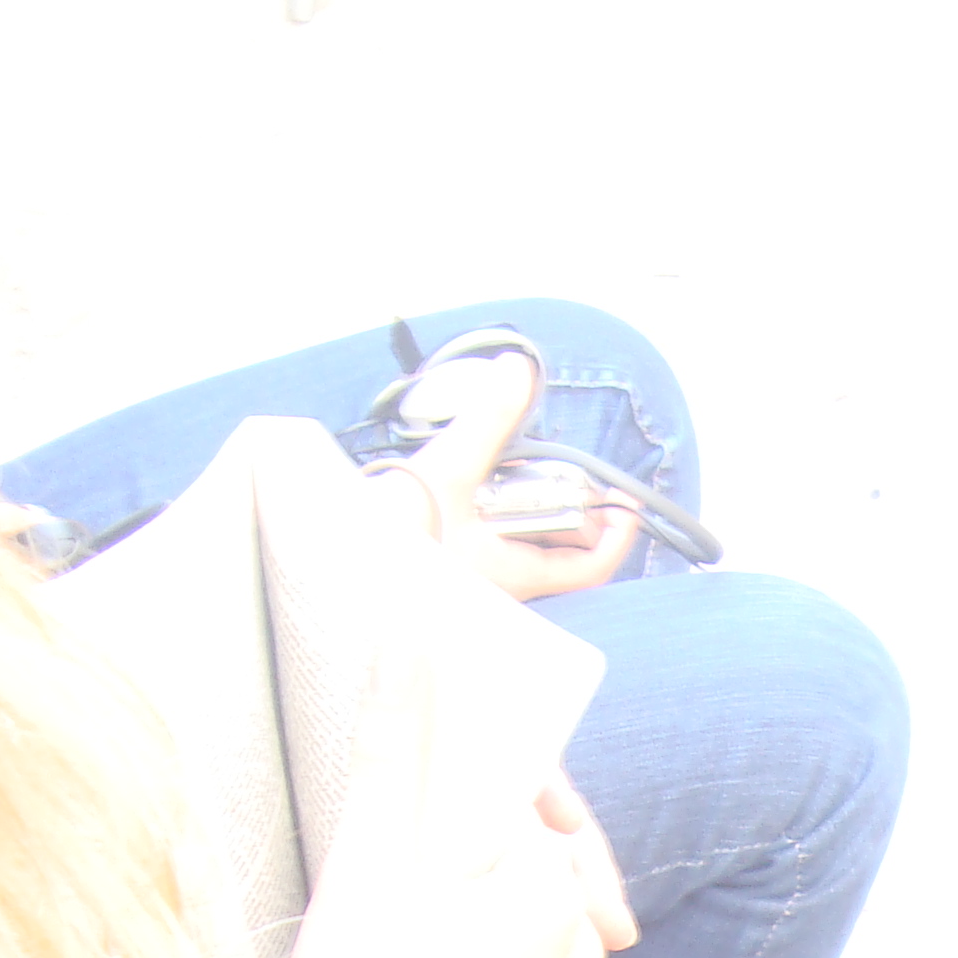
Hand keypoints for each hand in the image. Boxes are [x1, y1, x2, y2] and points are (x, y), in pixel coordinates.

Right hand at [269, 707, 637, 957]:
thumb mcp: (368, 859)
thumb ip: (396, 737)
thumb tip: (409, 629)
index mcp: (551, 885)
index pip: (518, 774)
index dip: (456, 741)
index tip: (403, 742)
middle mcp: (576, 934)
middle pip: (520, 828)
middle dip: (455, 811)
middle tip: (387, 846)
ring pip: (509, 880)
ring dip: (455, 864)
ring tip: (389, 897)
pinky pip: (510, 934)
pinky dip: (465, 914)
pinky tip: (416, 934)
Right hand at [368, 346, 643, 598]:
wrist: (330, 570)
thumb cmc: (389, 541)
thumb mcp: (445, 470)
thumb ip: (487, 419)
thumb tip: (517, 370)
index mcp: (515, 574)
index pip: (591, 567)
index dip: (619, 534)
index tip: (627, 499)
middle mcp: (503, 587)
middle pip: (561, 551)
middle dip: (564, 508)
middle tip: (557, 470)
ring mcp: (477, 582)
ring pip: (523, 545)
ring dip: (524, 508)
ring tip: (507, 469)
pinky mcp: (449, 571)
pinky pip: (490, 543)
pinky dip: (492, 513)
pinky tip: (472, 486)